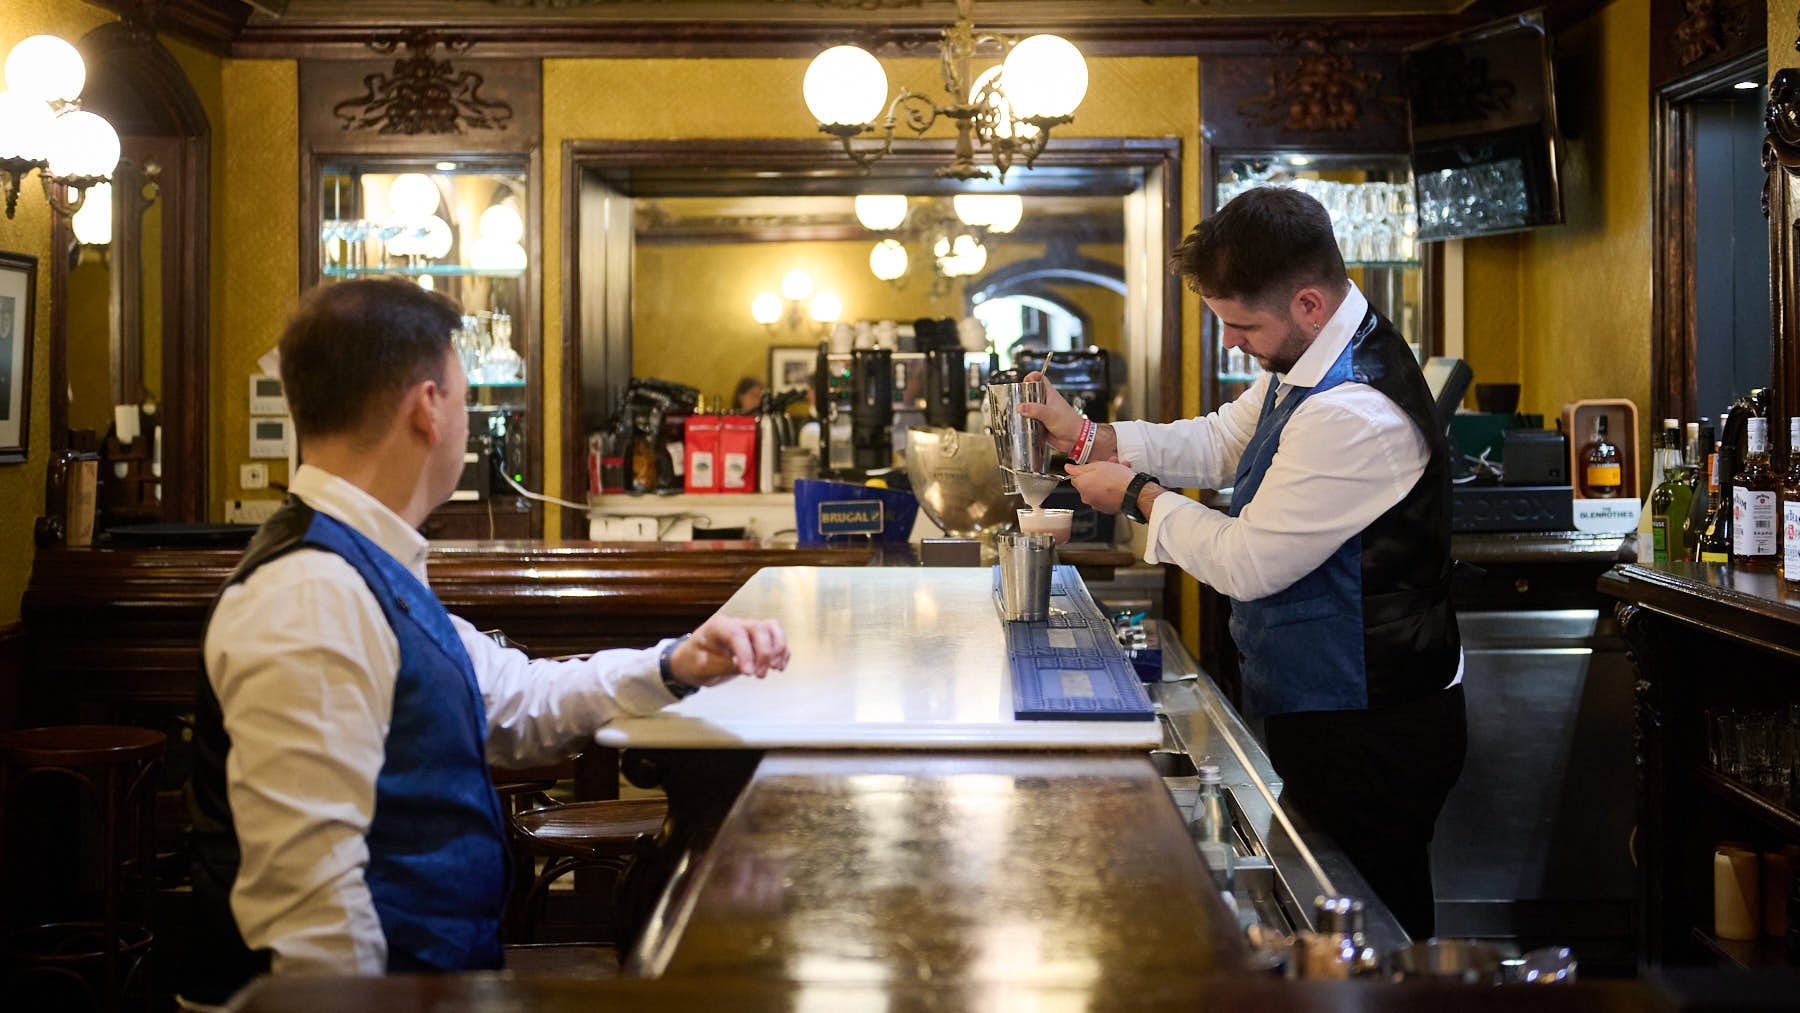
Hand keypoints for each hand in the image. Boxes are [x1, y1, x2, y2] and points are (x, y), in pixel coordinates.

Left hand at [669, 615, 789, 687]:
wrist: (692, 661)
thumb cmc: (694, 662)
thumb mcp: (703, 667)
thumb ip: (725, 665)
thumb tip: (749, 667)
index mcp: (717, 626)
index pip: (736, 633)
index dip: (746, 653)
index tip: (748, 674)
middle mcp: (735, 623)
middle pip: (758, 628)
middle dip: (764, 653)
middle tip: (759, 676)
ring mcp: (747, 629)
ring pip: (772, 628)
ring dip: (778, 649)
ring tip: (775, 669)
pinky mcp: (756, 639)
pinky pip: (776, 637)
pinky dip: (782, 651)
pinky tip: (779, 667)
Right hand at [1013, 371, 1084, 450]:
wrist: (1075, 439)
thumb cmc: (1069, 423)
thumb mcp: (1051, 414)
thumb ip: (1035, 410)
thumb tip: (1020, 408)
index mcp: (1049, 394)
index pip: (1040, 378)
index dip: (1032, 377)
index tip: (1024, 381)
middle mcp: (1045, 402)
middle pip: (1030, 393)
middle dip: (1022, 395)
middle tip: (1017, 400)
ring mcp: (1042, 413)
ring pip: (1028, 408)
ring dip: (1022, 410)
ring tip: (1016, 413)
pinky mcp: (1040, 423)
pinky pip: (1029, 420)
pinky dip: (1024, 421)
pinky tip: (1019, 424)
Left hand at [1064, 458, 1134, 514]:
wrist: (1133, 492)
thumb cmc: (1118, 480)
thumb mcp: (1097, 466)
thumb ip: (1080, 468)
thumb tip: (1068, 468)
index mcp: (1082, 486)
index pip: (1075, 477)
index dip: (1085, 470)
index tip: (1092, 466)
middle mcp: (1087, 497)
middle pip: (1089, 482)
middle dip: (1099, 473)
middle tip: (1109, 465)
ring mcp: (1096, 504)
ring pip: (1099, 488)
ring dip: (1107, 479)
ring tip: (1119, 470)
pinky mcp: (1107, 508)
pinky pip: (1106, 496)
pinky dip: (1111, 489)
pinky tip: (1121, 482)